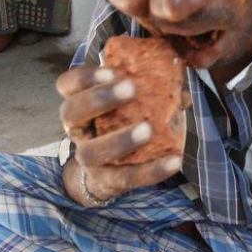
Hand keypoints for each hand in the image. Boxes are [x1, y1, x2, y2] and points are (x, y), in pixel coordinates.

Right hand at [56, 64, 183, 204]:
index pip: (67, 85)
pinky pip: (125, 178)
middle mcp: (77, 130)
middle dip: (98, 99)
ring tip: (147, 130)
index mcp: (80, 104)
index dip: (84, 77)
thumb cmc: (122, 125)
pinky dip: (151, 171)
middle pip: (71, 112)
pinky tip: (174, 160)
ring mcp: (88, 158)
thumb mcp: (131, 105)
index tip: (112, 70)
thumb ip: (153, 94)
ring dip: (119, 140)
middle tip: (130, 88)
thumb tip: (184, 93)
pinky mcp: (106, 180)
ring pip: (89, 152)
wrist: (109, 171)